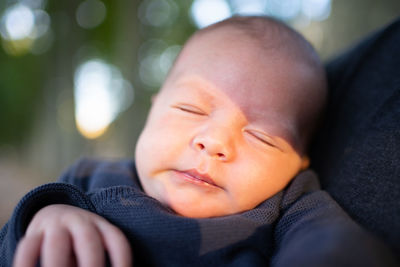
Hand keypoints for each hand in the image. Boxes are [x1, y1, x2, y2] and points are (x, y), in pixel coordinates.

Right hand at [13, 204, 131, 266]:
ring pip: (57, 244)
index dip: (122, 260)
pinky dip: (26, 263)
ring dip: (57, 265)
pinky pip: (28, 247)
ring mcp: (56, 225)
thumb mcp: (95, 247)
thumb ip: (97, 261)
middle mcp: (81, 222)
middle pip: (88, 241)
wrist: (54, 213)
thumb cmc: (82, 242)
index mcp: (102, 226)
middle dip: (91, 265)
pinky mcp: (33, 233)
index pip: (116, 241)